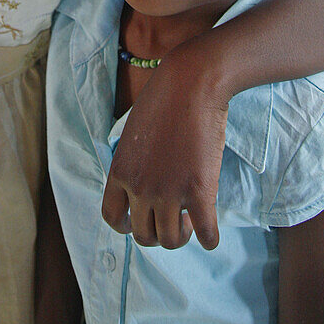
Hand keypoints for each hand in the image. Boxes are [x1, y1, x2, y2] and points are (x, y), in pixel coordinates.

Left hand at [102, 41, 228, 249]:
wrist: (191, 83)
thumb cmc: (164, 100)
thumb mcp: (133, 133)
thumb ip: (133, 163)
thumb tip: (141, 186)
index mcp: (120, 171)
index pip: (113, 218)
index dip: (127, 225)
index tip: (142, 219)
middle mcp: (140, 187)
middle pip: (143, 235)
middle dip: (157, 232)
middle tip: (173, 216)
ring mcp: (169, 191)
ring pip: (170, 240)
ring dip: (181, 236)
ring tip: (189, 220)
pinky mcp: (199, 191)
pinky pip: (205, 235)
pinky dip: (209, 239)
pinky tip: (210, 233)